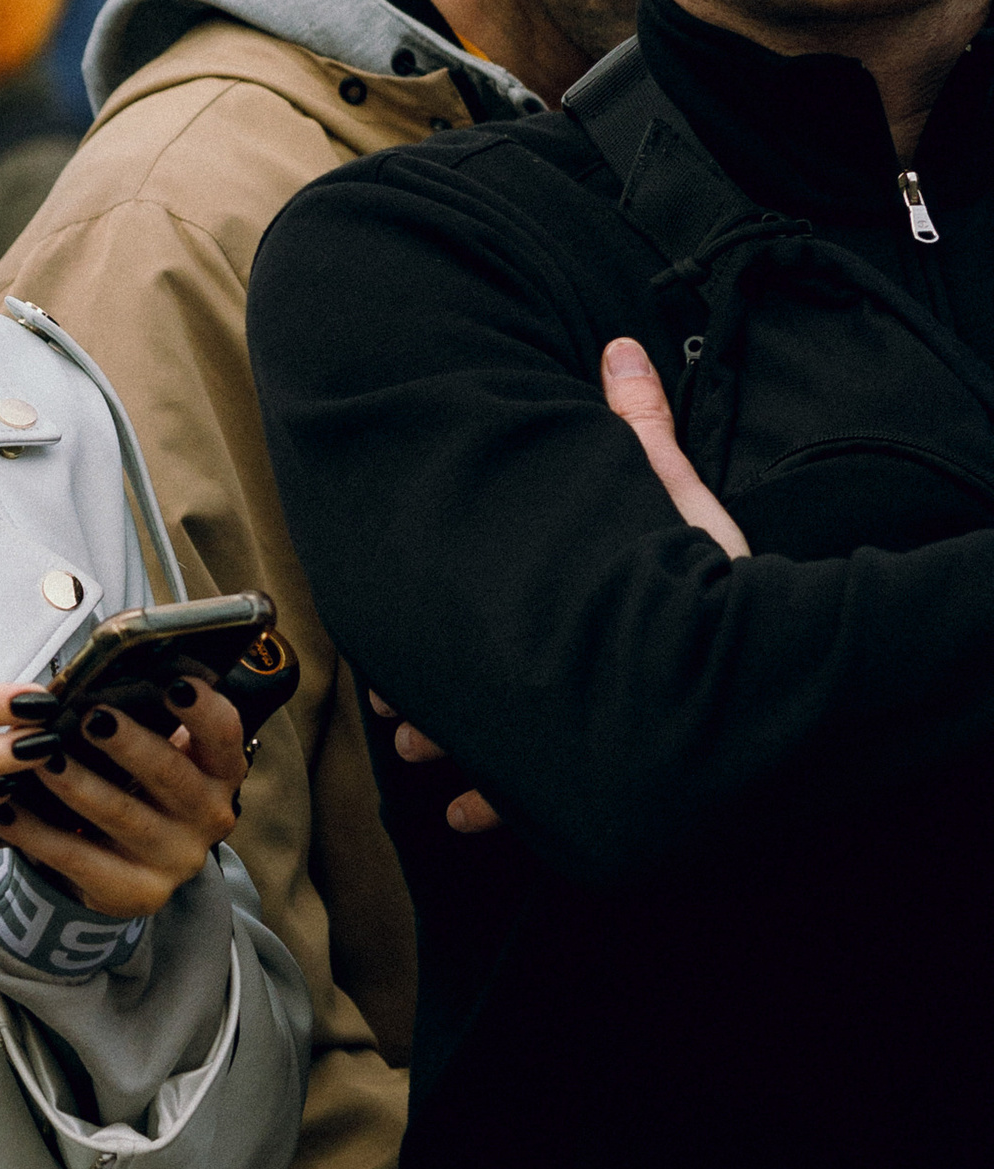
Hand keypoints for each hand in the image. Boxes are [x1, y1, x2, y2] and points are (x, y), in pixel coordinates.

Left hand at [0, 677, 248, 920]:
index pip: (223, 734)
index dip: (203, 709)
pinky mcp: (136, 892)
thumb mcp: (149, 750)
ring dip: (77, 785)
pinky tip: (5, 809)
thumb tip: (89, 674)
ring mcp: (176, 859)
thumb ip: (136, 715)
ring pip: (122, 816)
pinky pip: (78, 859)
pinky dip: (37, 832)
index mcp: (218, 769)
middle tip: (90, 717)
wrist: (124, 862)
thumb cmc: (132, 782)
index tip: (174, 683)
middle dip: (129, 744)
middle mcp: (208, 814)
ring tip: (40, 758)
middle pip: (170, 774)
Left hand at [368, 341, 746, 839]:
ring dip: (453, 751)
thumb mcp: (678, 504)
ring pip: (488, 757)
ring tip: (413, 750)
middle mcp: (555, 690)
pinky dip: (498, 814)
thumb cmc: (728, 590)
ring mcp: (574, 751)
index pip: (469, 629)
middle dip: (426, 702)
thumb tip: (618, 350)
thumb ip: (638, 429)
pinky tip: (465, 819)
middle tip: (390, 712)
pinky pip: (533, 815)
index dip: (420, 646)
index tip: (386, 660)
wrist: (781, 690)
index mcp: (559, 621)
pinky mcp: (603, 794)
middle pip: (468, 696)